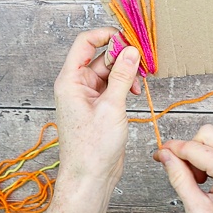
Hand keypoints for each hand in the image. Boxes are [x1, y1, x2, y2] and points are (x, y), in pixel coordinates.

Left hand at [45, 27, 140, 212]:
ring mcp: (88, 96)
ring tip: (140, 85)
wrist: (90, 177)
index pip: (85, 43)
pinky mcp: (99, 106)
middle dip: (123, 57)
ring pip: (110, 71)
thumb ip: (123, 76)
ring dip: (127, 73)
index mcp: (70, 80)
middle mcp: (77, 85)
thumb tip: (132, 51)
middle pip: (101, 56)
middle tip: (142, 63)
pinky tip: (137, 93)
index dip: (106, 35)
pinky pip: (113, 86)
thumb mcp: (112, 107)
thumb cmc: (92, 148)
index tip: (128, 38)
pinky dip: (126, 85)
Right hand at [154, 124, 212, 212]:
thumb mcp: (199, 210)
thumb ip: (180, 179)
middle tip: (185, 171)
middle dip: (191, 149)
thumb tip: (166, 157)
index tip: (161, 152)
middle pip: (207, 134)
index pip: (193, 147)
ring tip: (202, 180)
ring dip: (204, 154)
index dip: (172, 148)